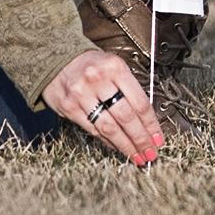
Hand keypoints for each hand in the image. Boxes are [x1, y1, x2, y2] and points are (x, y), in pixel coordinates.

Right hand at [44, 49, 164, 164]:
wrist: (56, 59)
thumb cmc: (91, 65)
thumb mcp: (114, 67)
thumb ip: (129, 89)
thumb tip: (146, 121)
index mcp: (115, 68)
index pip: (140, 102)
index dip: (151, 124)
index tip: (158, 138)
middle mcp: (98, 80)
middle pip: (126, 117)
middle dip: (141, 139)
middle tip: (150, 153)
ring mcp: (81, 95)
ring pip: (109, 127)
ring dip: (125, 145)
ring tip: (136, 156)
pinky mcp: (69, 108)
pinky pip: (93, 129)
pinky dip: (107, 141)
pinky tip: (117, 147)